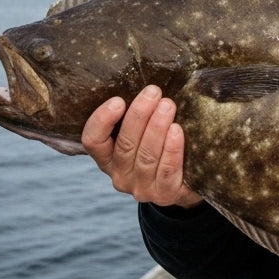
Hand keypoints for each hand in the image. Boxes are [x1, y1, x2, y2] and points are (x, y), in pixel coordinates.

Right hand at [82, 85, 202, 207]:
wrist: (186, 182)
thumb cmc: (160, 146)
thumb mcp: (141, 132)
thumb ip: (137, 116)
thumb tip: (143, 84)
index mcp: (107, 158)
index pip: (92, 141)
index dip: (102, 120)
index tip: (118, 100)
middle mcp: (120, 175)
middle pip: (125, 144)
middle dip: (139, 115)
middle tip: (153, 92)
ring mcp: (141, 188)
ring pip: (146, 156)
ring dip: (157, 127)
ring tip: (168, 105)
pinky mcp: (165, 194)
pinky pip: (167, 170)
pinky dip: (172, 149)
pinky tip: (176, 130)